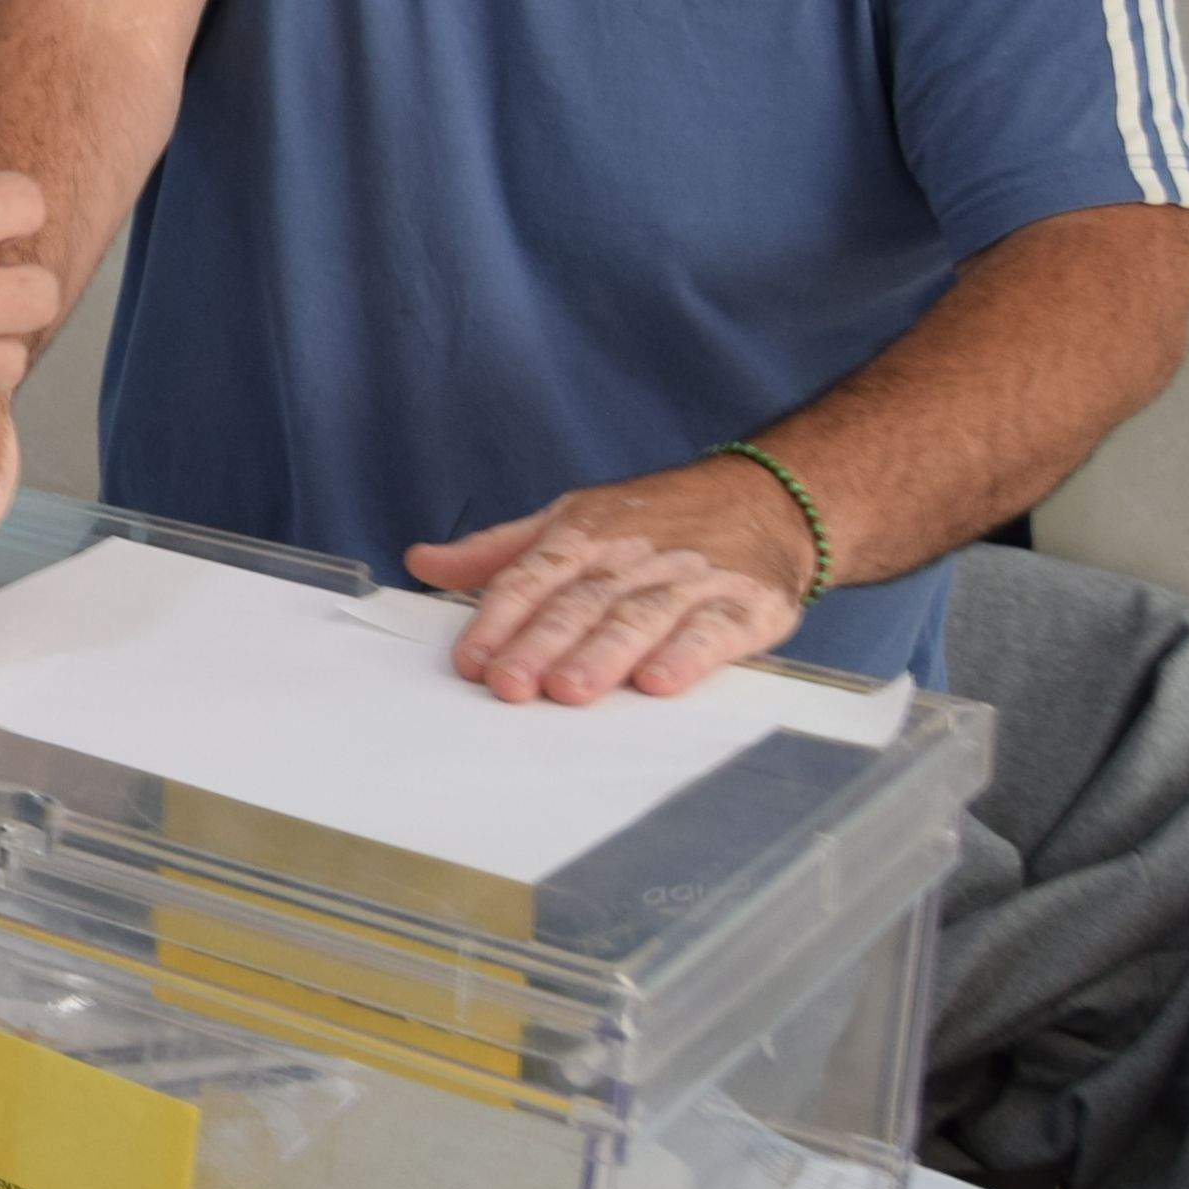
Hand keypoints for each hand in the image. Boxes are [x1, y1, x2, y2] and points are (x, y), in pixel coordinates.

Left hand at [405, 456, 812, 704]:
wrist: (767, 498)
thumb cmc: (653, 520)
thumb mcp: (570, 520)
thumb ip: (497, 553)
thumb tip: (421, 563)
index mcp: (582, 536)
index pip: (531, 578)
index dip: (498, 620)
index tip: (470, 661)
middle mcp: (631, 557)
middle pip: (578, 604)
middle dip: (540, 644)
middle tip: (509, 685)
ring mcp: (688, 580)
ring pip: (638, 617)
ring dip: (602, 654)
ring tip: (570, 690)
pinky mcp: (744, 605)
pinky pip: (713, 631)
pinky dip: (687, 655)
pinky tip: (660, 681)